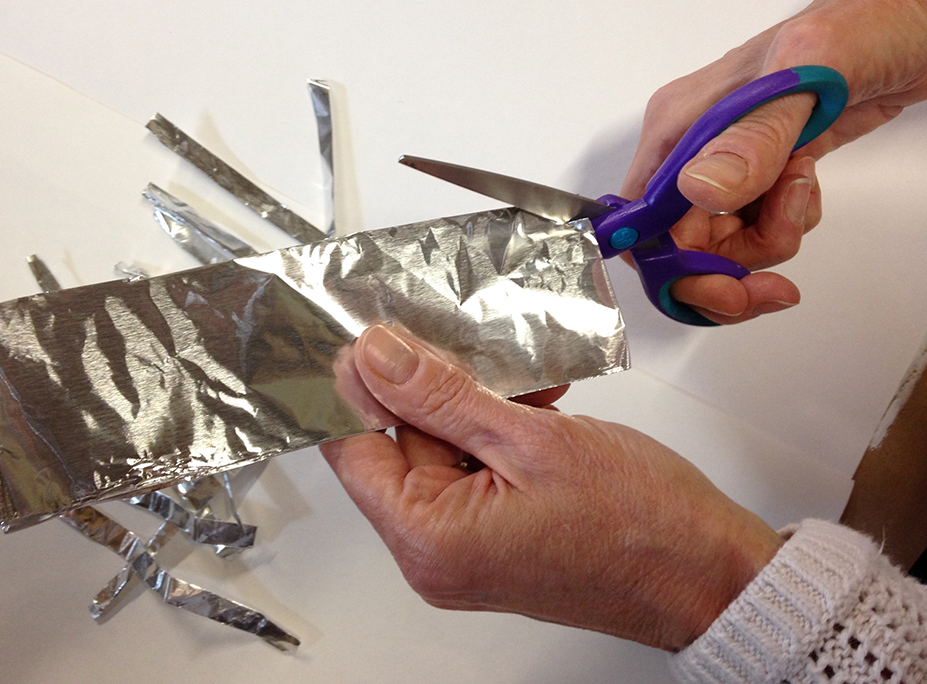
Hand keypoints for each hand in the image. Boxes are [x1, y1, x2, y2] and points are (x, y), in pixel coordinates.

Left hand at [322, 325, 782, 650]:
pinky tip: (534, 405)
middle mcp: (437, 553)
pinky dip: (497, 430)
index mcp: (429, 538)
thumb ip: (442, 396)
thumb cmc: (641, 526)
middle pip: (399, 443)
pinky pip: (475, 465)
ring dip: (475, 404)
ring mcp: (467, 545)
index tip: (372, 334)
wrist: (707, 569)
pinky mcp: (496, 533)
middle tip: (467, 344)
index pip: (354, 448)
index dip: (358, 385)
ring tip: (522, 384)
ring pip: (442, 446)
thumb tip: (377, 358)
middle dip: (433, 388)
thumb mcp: (531, 440)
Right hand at [623, 0, 926, 322]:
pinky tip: (806, 191)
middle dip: (728, 268)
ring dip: (765, 244)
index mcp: (681, 124)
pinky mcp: (760, 169)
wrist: (911, 22)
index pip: (645, 219)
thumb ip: (753, 138)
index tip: (721, 287)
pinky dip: (783, 226)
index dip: (674, 266)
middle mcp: (693, 147)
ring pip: (718, 242)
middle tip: (771, 284)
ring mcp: (726, 160)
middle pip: (680, 243)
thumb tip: (699, 190)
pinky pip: (751, 227)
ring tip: (802, 201)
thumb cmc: (864, 25)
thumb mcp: (809, 75)